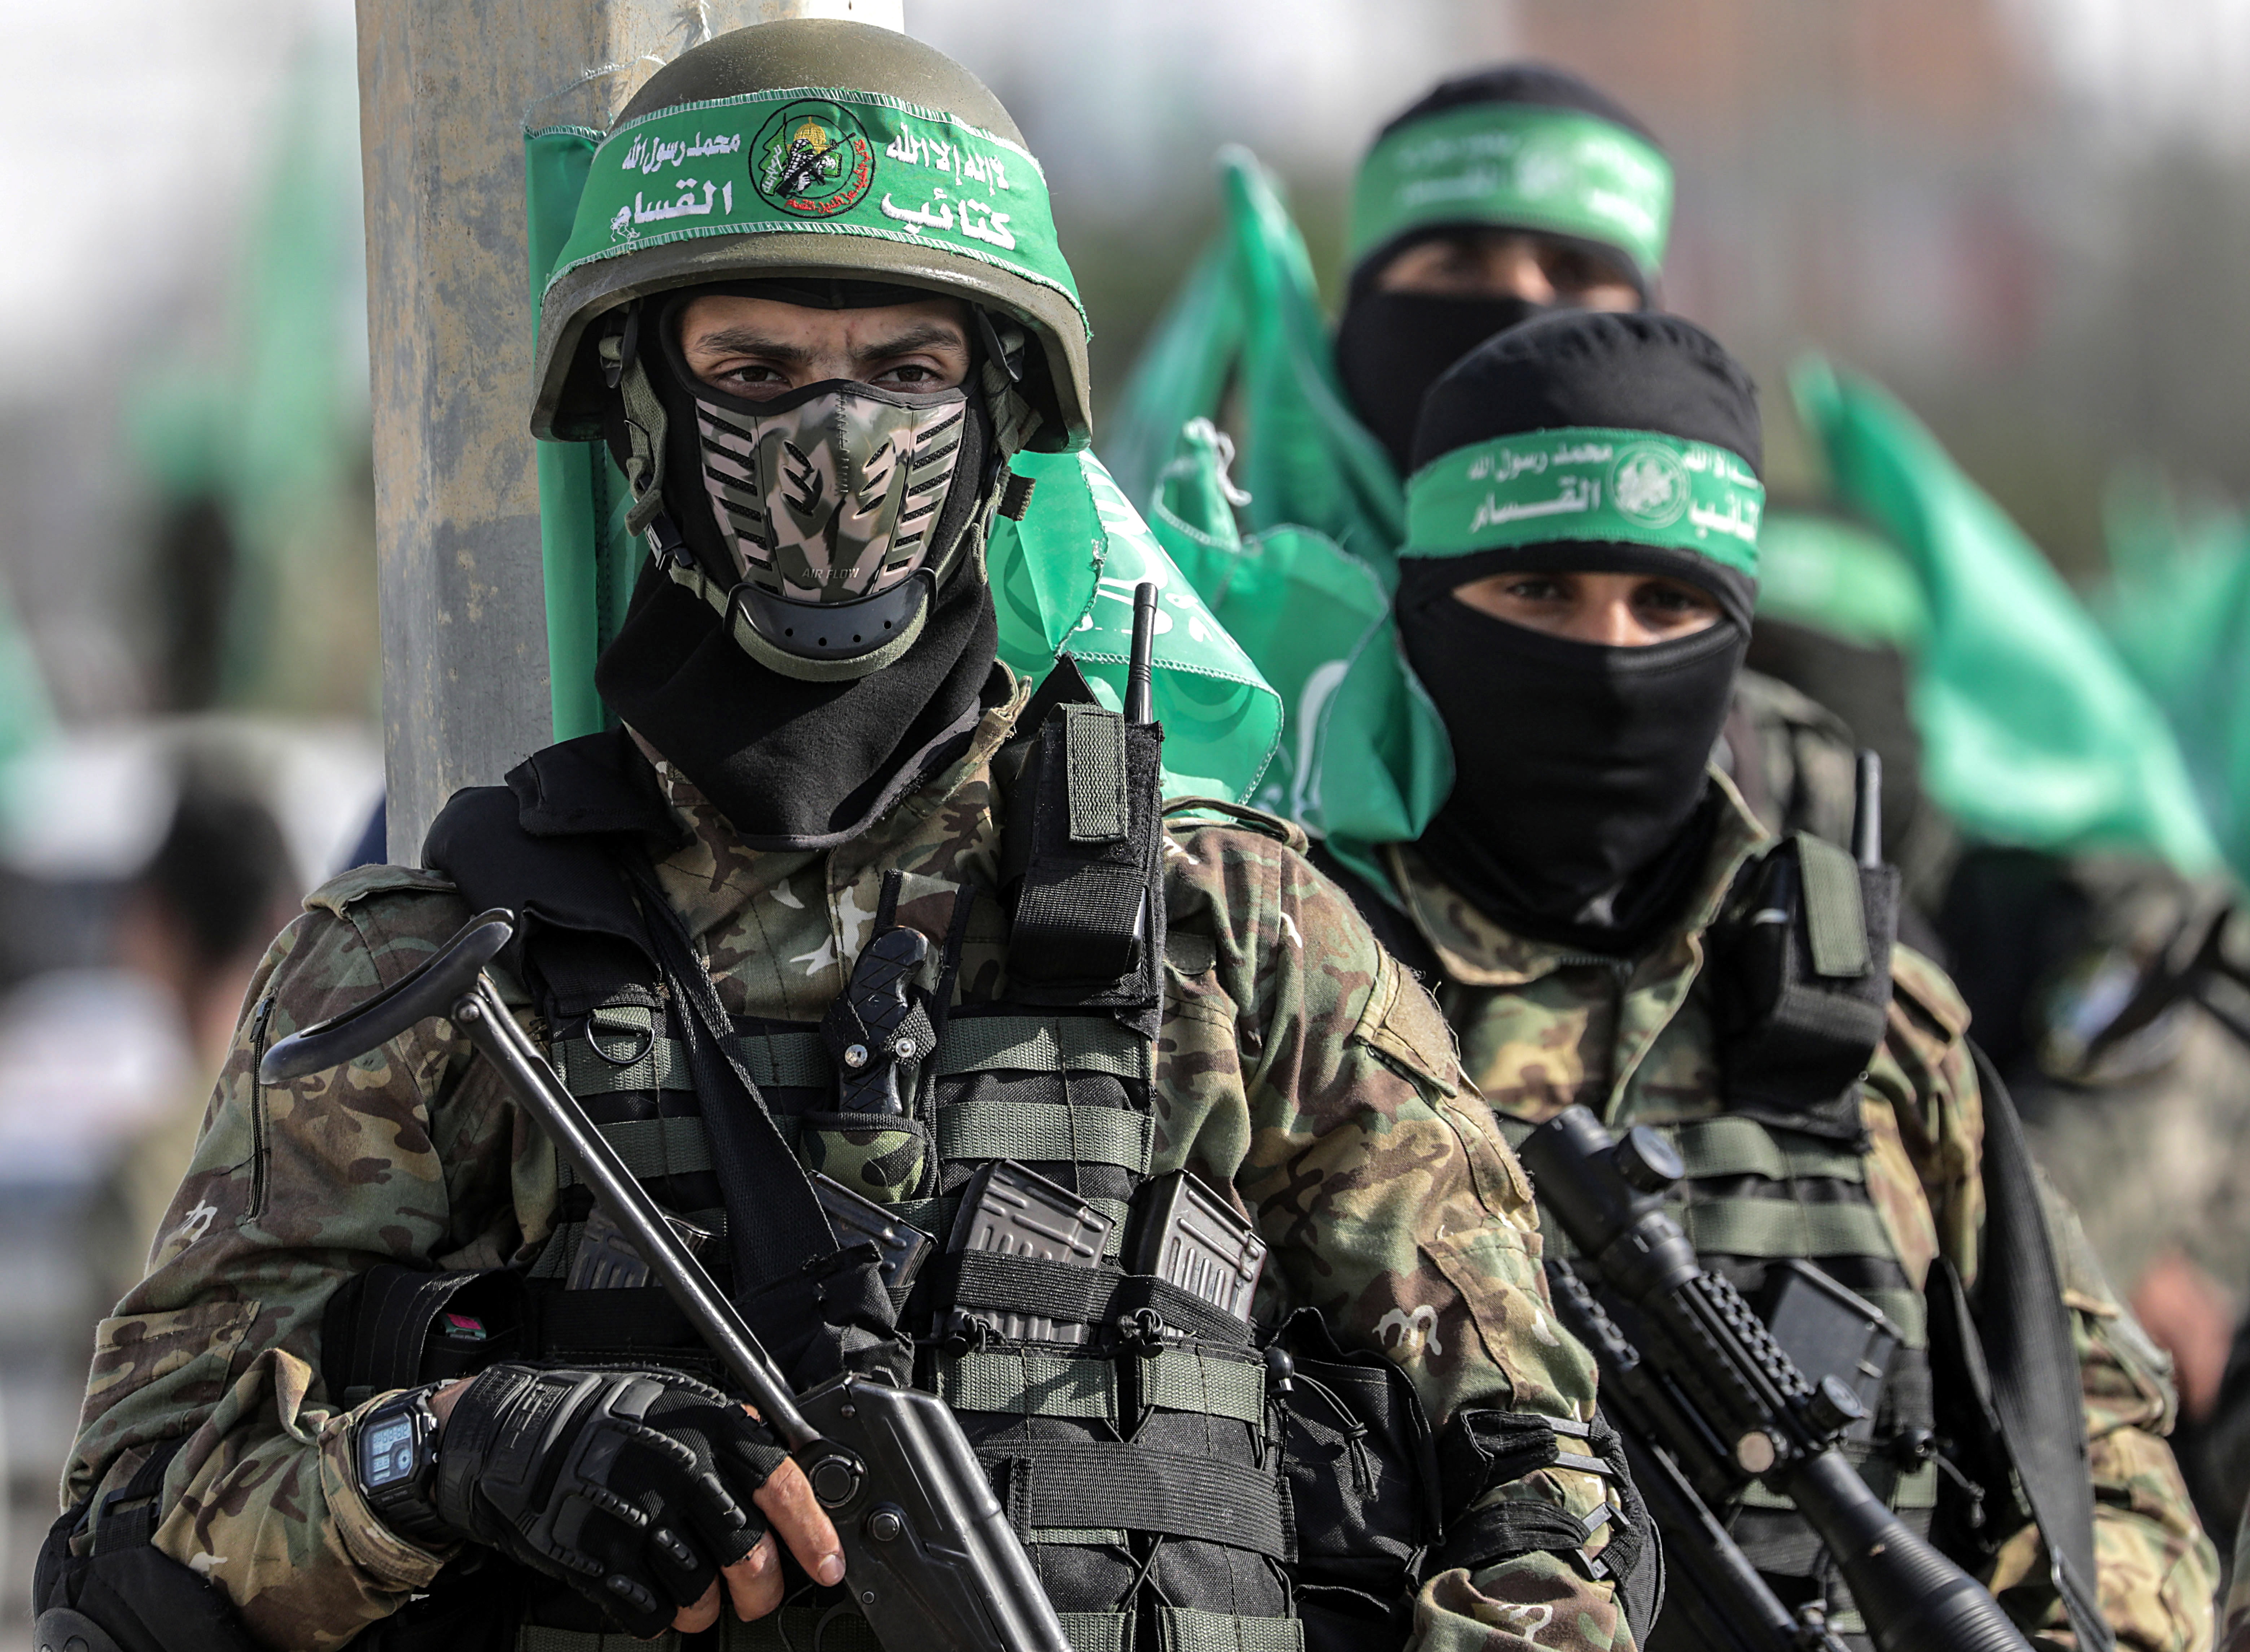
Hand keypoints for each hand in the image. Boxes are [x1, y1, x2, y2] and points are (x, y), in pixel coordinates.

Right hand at [428, 1364, 816, 1636]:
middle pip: (749, 1555)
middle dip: (763, 1589)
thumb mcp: (677, 1400)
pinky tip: (653, 1592)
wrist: (516, 1434)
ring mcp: (634, 1516)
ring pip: (702, 1594)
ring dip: (707, 1606)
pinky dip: (661, 1617)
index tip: (829, 1566)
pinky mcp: (595, 1558)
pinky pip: (652, 1613)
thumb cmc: (606, 1419)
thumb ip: (733, 1432)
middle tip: (759, 1595)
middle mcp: (676, 1471)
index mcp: (705, 1427)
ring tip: (697, 1590)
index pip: (780, 1486)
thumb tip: (789, 1465)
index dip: (813, 1533)